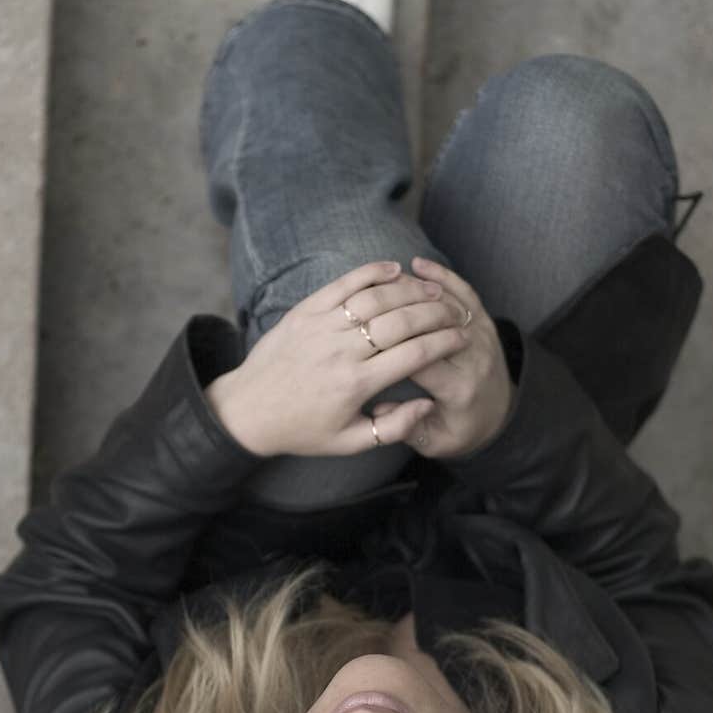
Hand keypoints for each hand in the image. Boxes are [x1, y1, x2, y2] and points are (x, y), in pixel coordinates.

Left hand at [204, 260, 469, 456]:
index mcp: (356, 385)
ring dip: (410, 290)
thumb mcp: (349, 442)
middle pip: (402, 321)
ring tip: (433, 290)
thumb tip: (427, 404)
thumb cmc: (303, 430)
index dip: (445, 342)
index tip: (463, 337)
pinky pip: (344, 284)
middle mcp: (341, 351)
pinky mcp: (305, 310)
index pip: (415, 355)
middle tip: (455, 310)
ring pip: (377, 298)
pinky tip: (395, 270)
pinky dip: (372, 272)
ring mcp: (322, 326)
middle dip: (436, 313)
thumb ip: (393, 427)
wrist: (249, 410)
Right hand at [371, 256, 515, 458]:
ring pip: (450, 303)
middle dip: (403, 309)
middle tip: (371, 299)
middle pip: (436, 325)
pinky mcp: (486, 323)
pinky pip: (466, 293)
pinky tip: (418, 265)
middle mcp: (474, 358)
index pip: (422, 361)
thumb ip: (408, 429)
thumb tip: (381, 408)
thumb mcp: (435, 442)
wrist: (499, 415)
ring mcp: (483, 337)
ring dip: (419, 289)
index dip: (392, 346)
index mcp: (458, 388)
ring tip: (388, 279)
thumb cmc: (460, 430)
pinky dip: (443, 276)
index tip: (364, 338)